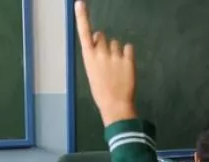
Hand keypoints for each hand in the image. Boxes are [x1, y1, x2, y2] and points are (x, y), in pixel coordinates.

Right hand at [74, 1, 135, 125]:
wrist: (115, 104)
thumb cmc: (101, 90)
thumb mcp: (92, 72)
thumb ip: (95, 56)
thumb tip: (100, 41)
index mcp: (88, 57)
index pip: (84, 33)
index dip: (82, 17)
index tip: (80, 3)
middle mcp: (101, 53)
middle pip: (102, 36)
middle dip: (104, 44)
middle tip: (107, 61)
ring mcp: (115, 56)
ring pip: (116, 43)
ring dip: (117, 52)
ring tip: (117, 69)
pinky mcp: (128, 60)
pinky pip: (129, 48)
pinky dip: (128, 55)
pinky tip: (126, 67)